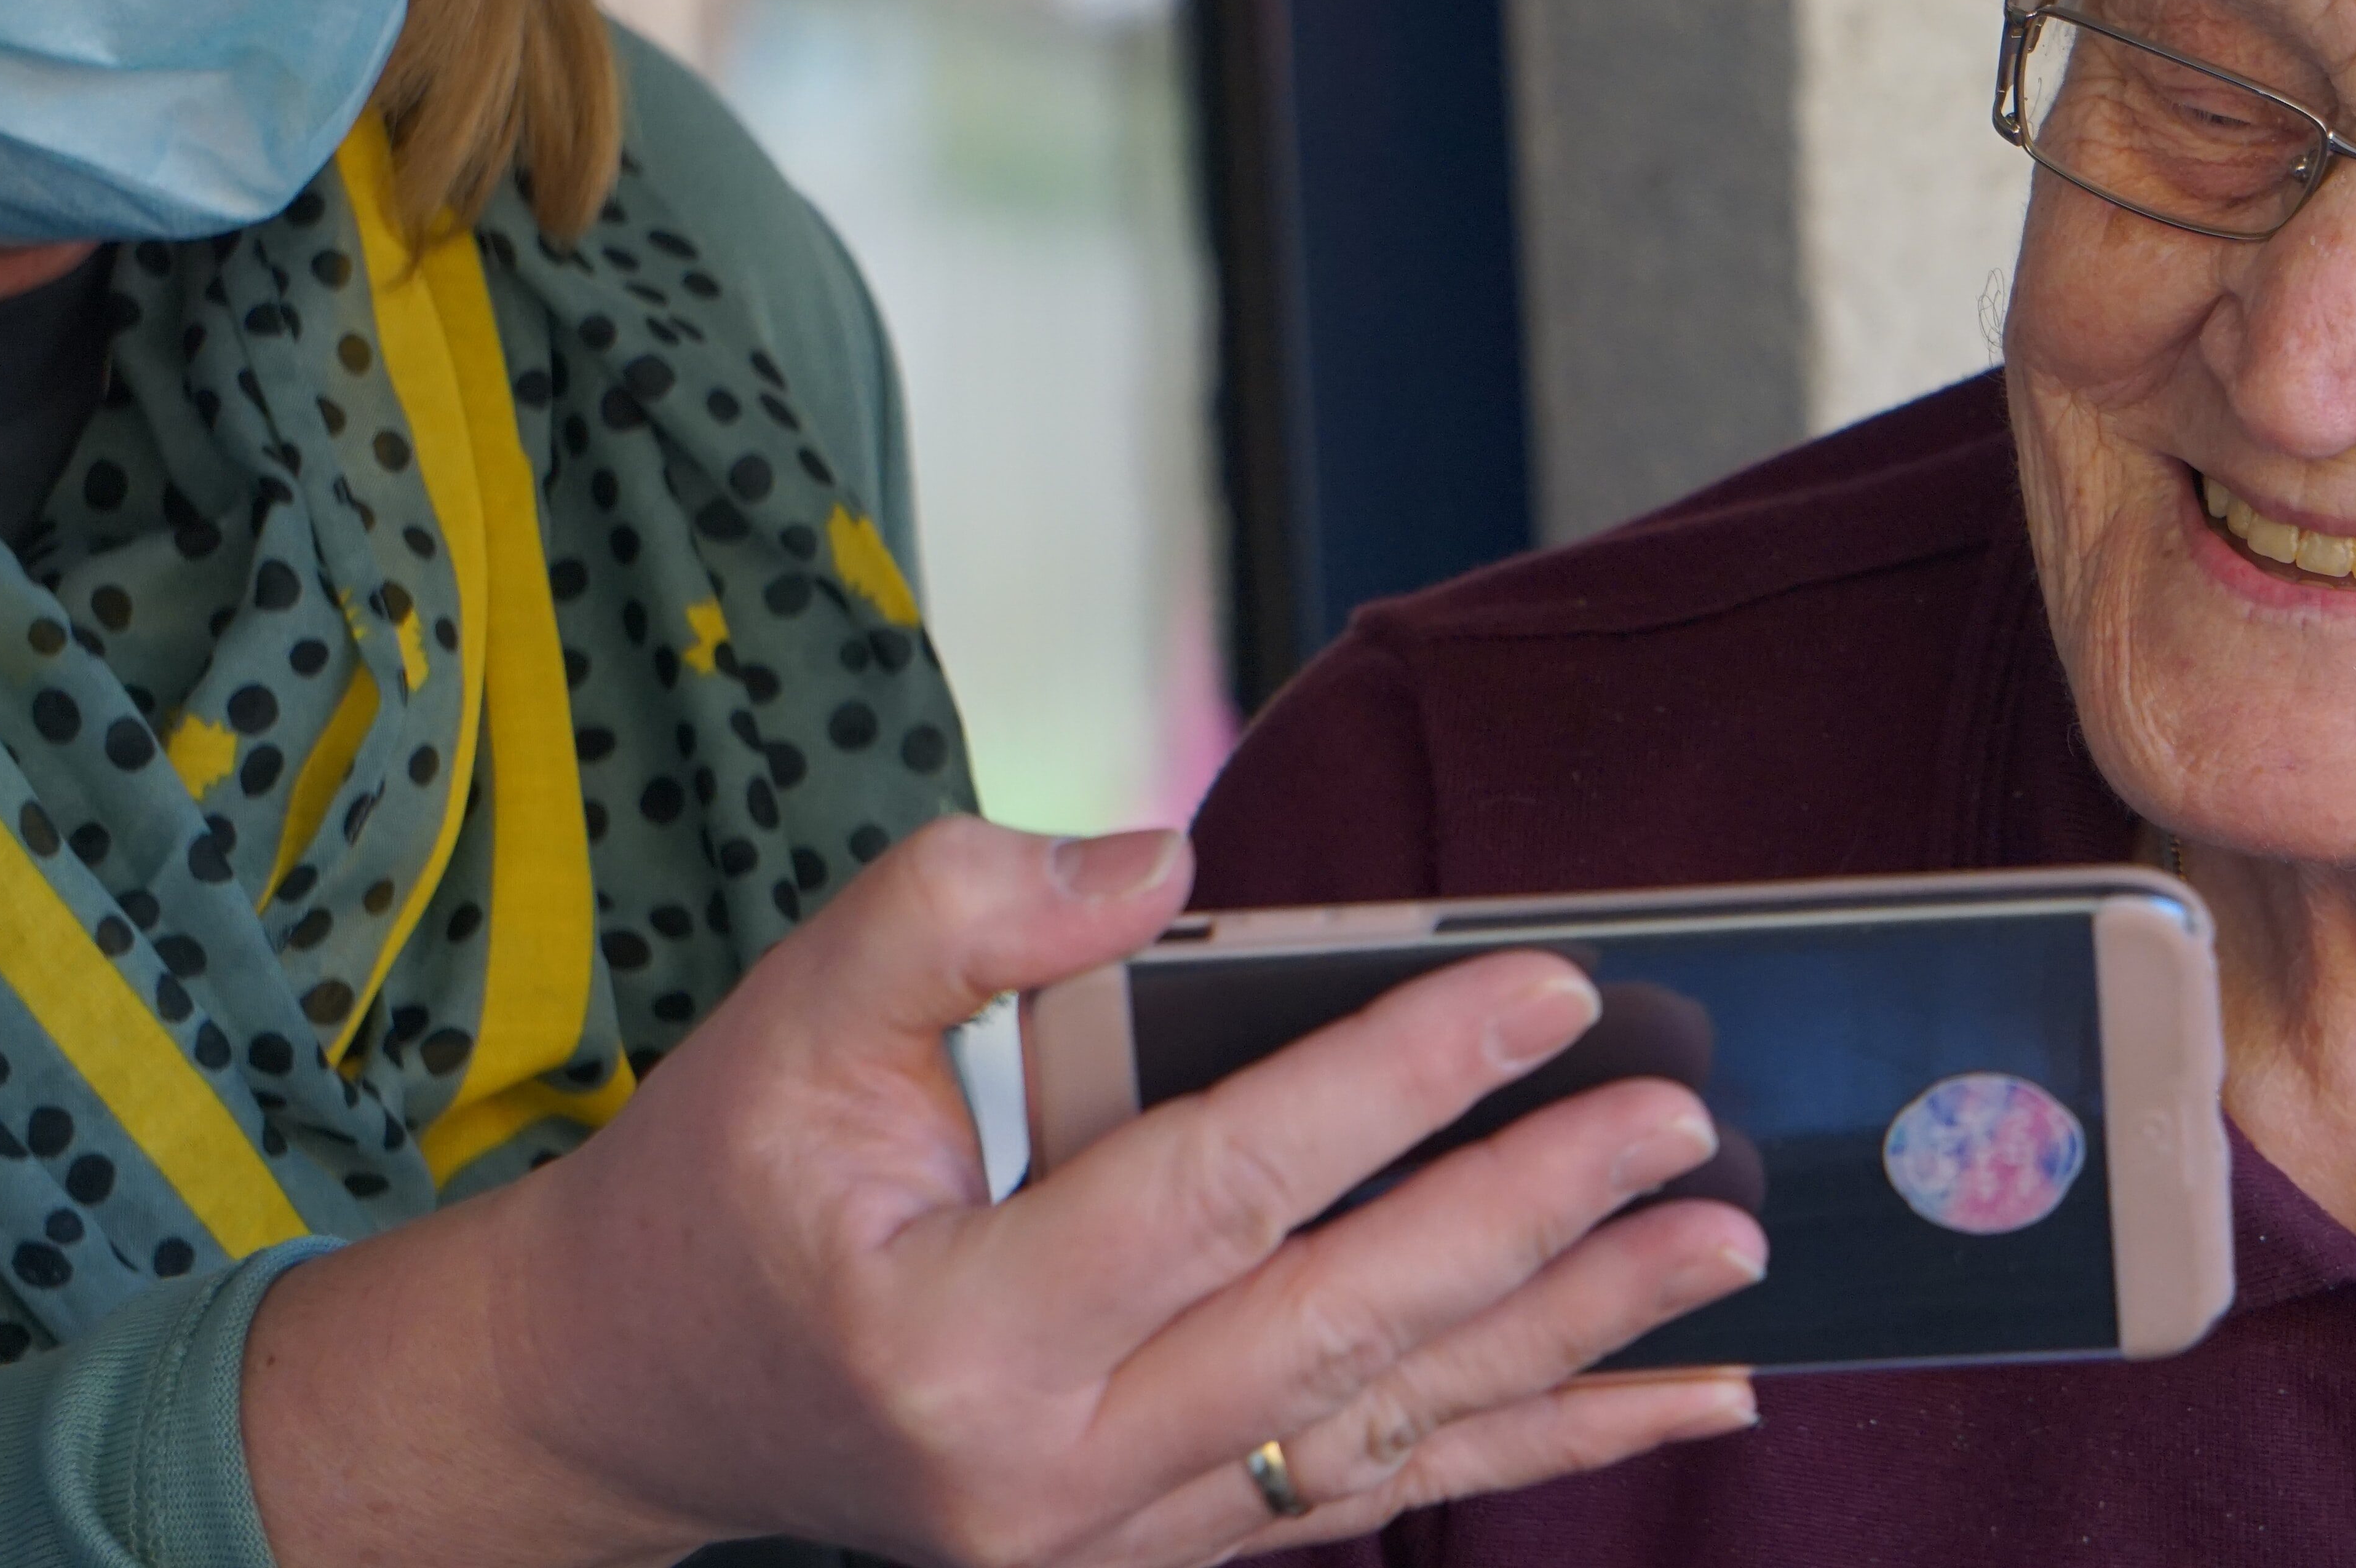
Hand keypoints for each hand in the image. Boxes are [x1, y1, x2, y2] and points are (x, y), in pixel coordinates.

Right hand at [244, 817, 1766, 1566]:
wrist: (630, 1396)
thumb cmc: (721, 1183)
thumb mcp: (792, 1009)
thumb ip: (968, 908)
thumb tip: (1170, 856)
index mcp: (955, 1328)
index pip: (1225, 1181)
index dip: (1397, 1074)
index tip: (1549, 986)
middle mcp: (1044, 1469)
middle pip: (1342, 1326)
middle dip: (1535, 1221)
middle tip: (1686, 1130)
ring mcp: (1104, 1539)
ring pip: (1383, 1433)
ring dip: (1573, 1347)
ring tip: (1724, 1268)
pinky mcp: (1146, 1550)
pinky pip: (1360, 1496)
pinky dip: (1517, 1446)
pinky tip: (1653, 1406)